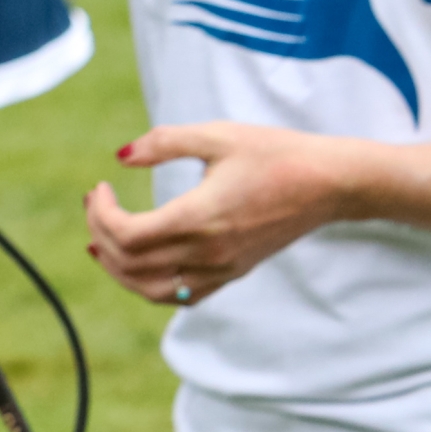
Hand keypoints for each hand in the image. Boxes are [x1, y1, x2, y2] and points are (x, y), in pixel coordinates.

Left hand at [88, 121, 371, 305]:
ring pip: (149, 288)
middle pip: (130, 263)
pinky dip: (149, 285)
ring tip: (104, 243)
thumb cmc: (279, 153)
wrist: (332, 183)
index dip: (100, 215)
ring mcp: (222, 268)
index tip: (101, 187)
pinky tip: (142, 264)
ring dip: (117, 269)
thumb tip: (121, 156)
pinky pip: (179, 296)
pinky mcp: (233, 273)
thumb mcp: (221, 135)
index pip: (128, 235)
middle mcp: (208, 251)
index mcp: (201, 216)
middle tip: (97, 205)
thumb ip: (166, 142)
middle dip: (100, 235)